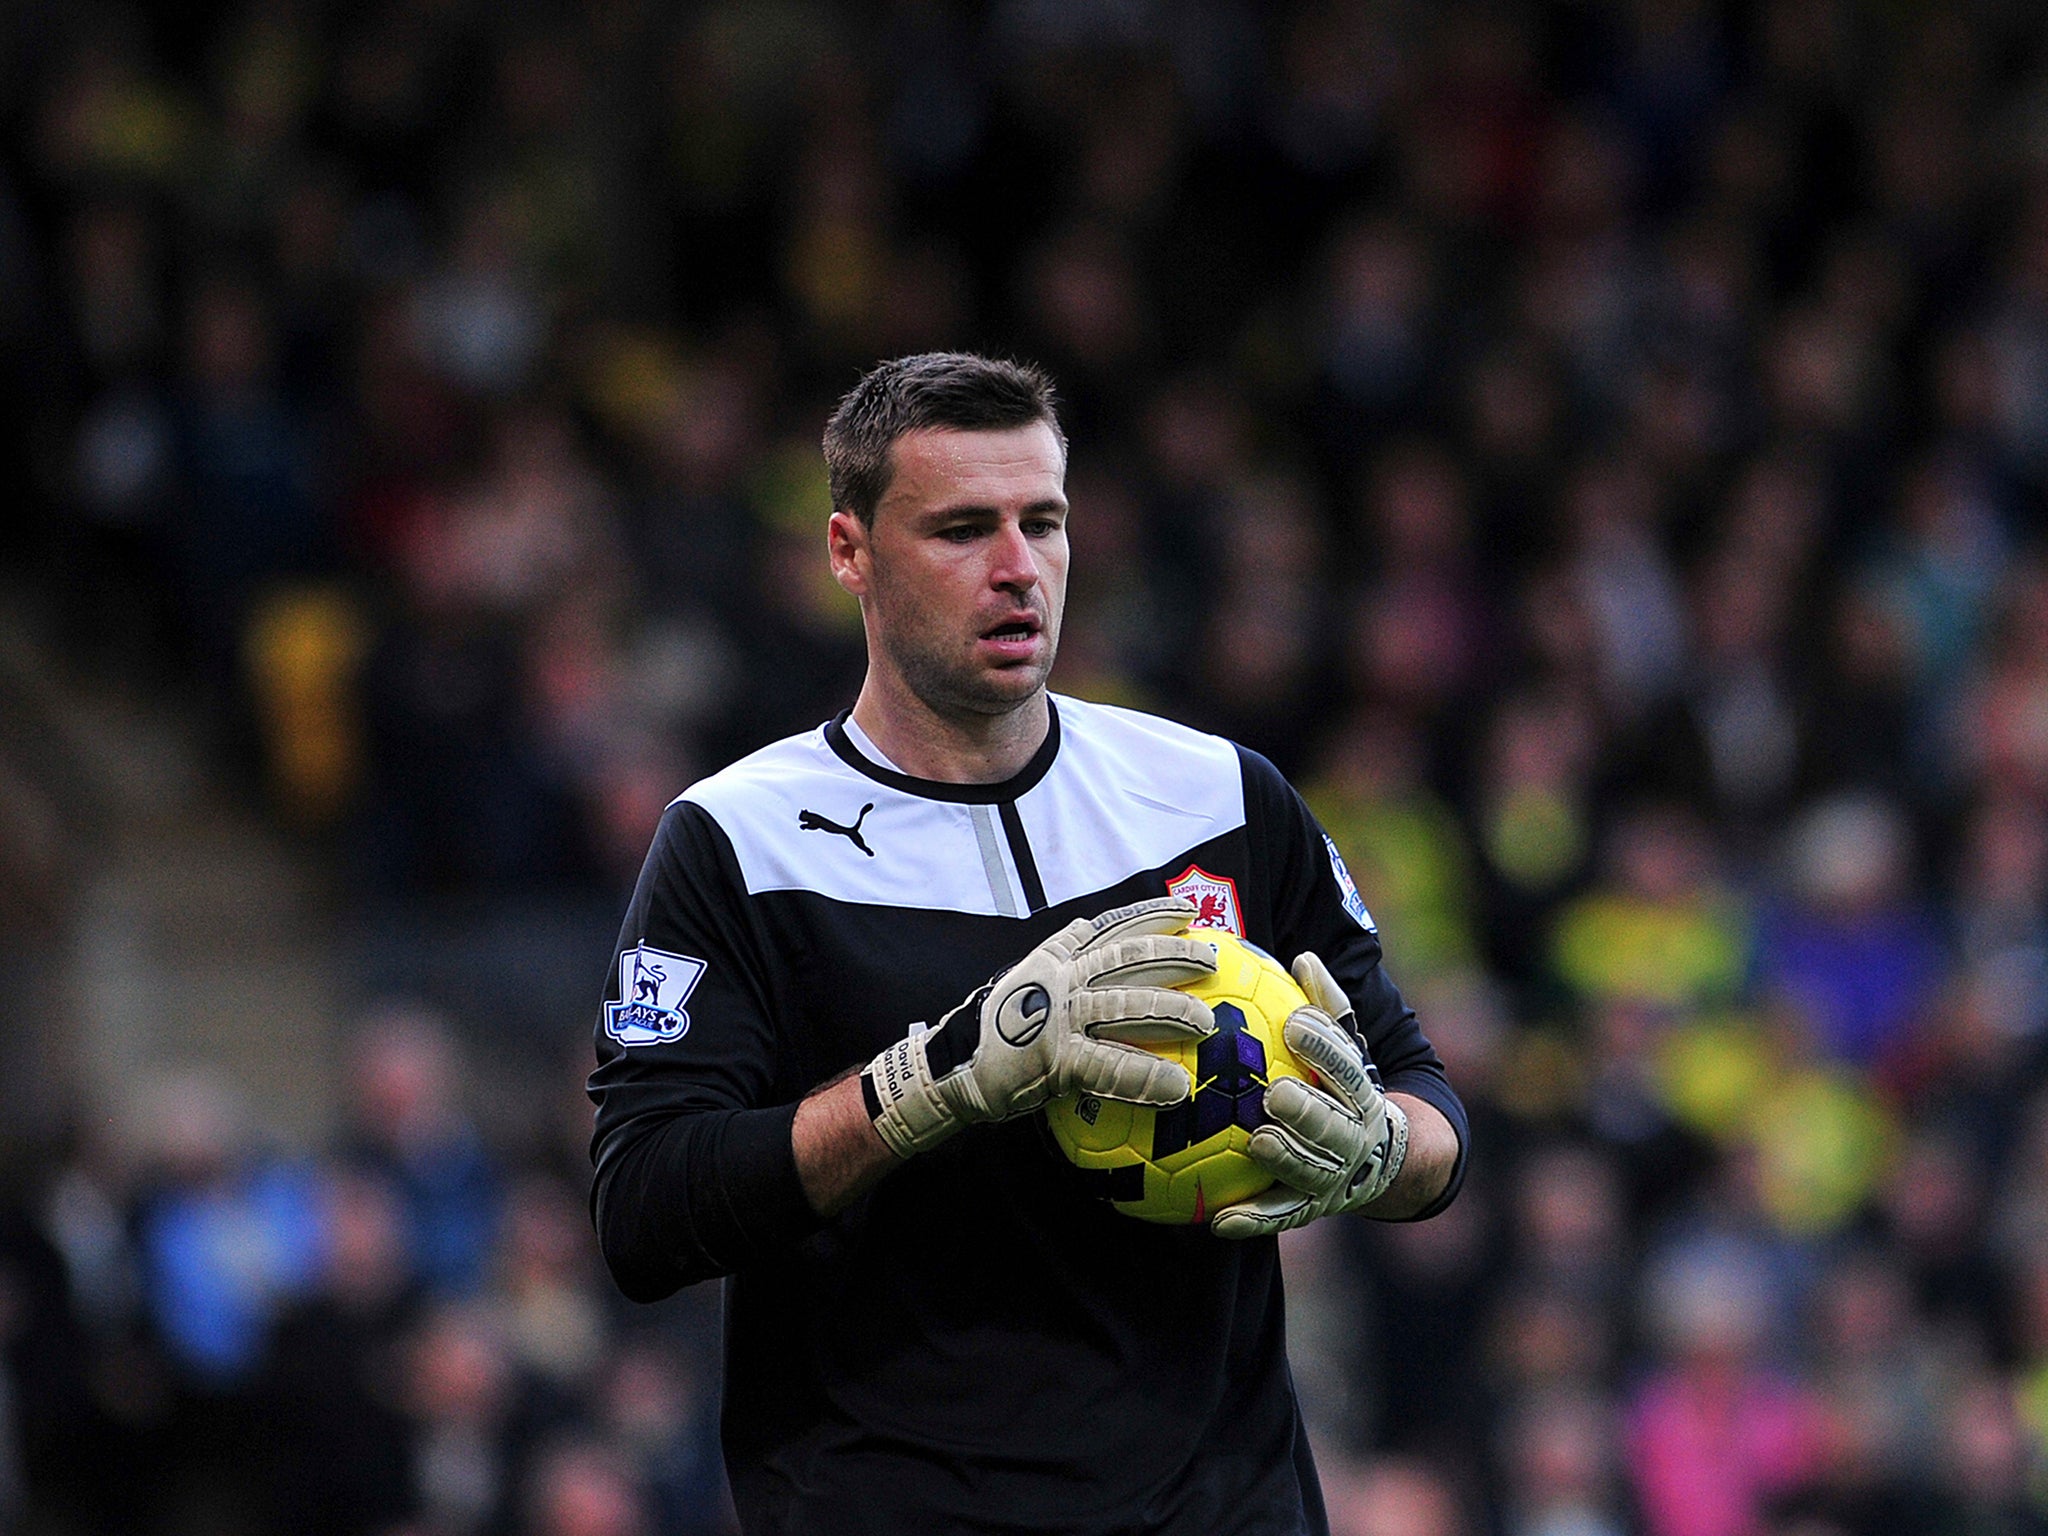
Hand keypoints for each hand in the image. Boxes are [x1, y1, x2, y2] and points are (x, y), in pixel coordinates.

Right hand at [863, 897, 1217, 1157]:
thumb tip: (1110, 959)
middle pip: (1128, 957)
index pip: (1112, 926)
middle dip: (1175, 956)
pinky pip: (1111, 1065)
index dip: (1153, 915)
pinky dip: (1147, 1076)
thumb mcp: (1030, 984)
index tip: (1189, 912)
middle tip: (1212, 961)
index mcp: (1056, 957)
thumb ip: (1066, 968)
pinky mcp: (1056, 1057)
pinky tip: (1176, 1088)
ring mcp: (1058, 1015)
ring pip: (1126, 1005)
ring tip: (1206, 1024)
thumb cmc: (1000, 1032)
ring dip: (1171, 1012)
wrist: (953, 1069)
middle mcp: (1060, 978)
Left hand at [1210, 950, 1407, 1238]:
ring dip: (1286, 1158)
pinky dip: (1254, 1220)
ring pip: (1312, 1170)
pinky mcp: (1313, 1209)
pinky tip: (1219, 1222)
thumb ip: (1326, 1007)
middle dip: (1310, 1110)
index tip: (1294, 1023)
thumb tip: (1303, 957)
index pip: (1348, 1067)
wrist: (1384, 1159)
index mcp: (1363, 1094)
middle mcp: (1355, 1138)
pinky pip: (1281, 1216)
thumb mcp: (1347, 1047)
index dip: (1323, 1046)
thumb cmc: (1344, 1087)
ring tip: (1256, 1141)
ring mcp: (1337, 1177)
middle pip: (1335, 1124)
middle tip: (1275, 1093)